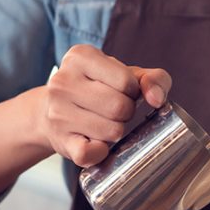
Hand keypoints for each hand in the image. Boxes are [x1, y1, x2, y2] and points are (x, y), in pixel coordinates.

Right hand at [39, 44, 170, 167]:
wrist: (52, 110)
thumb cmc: (97, 89)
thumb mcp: (126, 74)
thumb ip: (154, 79)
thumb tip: (157, 99)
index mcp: (80, 56)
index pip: (126, 81)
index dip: (132, 91)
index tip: (121, 92)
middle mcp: (62, 82)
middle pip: (119, 106)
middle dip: (126, 112)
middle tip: (114, 111)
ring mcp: (57, 112)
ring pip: (112, 131)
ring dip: (116, 131)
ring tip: (103, 123)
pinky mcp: (60, 140)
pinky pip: (91, 153)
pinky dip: (102, 153)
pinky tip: (97, 143)